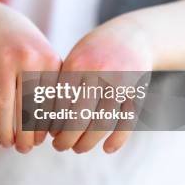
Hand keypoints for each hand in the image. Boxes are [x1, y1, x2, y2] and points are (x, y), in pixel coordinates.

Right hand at [0, 4, 60, 152]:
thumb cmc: (30, 55)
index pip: (49, 102)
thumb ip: (52, 95)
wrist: (2, 24)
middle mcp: (27, 57)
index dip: (44, 126)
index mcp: (49, 61)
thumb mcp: (47, 66)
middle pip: (27, 106)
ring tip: (5, 144)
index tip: (39, 143)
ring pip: (3, 103)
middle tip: (23, 150)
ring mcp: (2, 57)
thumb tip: (48, 135)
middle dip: (25, 134)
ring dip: (4, 129)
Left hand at [50, 14, 153, 153]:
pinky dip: (117, 139)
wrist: (132, 35)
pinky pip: (127, 122)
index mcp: (77, 65)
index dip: (51, 124)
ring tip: (77, 149)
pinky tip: (107, 149)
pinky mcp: (137, 92)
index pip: (59, 105)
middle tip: (59, 147)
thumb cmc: (93, 51)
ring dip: (87, 143)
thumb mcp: (75, 59)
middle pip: (79, 118)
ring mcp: (120, 83)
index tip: (47, 134)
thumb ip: (62, 87)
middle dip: (66, 139)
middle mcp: (99, 73)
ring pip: (102, 124)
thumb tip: (48, 126)